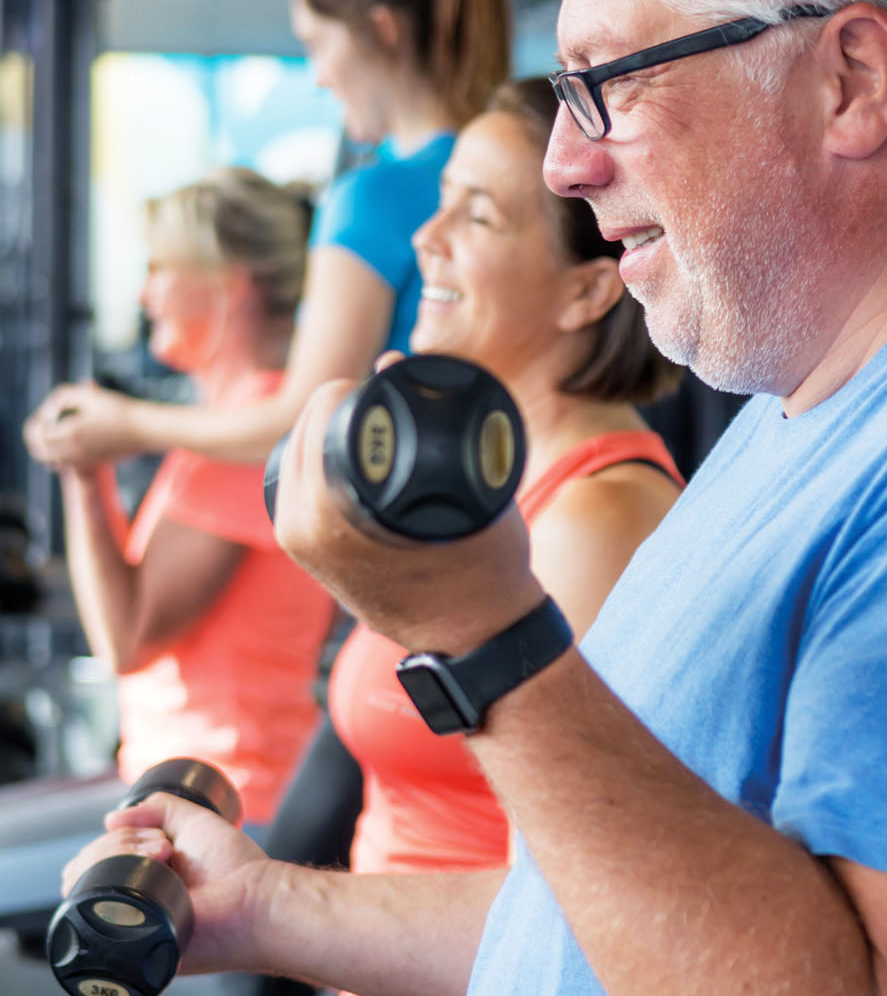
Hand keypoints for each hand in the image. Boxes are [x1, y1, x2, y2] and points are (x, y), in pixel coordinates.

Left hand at [24, 382, 142, 469]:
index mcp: (71, 432)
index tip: (46, 414)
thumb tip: (47, 414)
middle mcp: (74, 450)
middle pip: (41, 453)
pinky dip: (60, 457)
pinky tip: (67, 443)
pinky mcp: (92, 463)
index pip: (39, 434)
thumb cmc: (118, 409)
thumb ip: (60, 398)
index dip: (37, 423)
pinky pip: (66, 466)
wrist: (143, 430)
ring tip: (52, 435)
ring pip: (52, 462)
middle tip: (42, 427)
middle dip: (36, 440)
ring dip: (46, 450)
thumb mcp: (87, 394)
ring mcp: (83, 460)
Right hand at [60, 793, 271, 974]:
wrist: (258, 898)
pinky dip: (119, 869)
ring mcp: (126, 923)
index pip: (97, 858)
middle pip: (85, 868)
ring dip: (120, 852)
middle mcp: (130, 902)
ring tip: (164, 853)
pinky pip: (95, 904)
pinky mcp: (128, 940)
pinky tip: (153, 863)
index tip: (159, 837)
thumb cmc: (236, 868)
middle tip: (164, 847)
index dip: (118, 838)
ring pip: (86, 880)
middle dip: (120, 842)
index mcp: (141, 880)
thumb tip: (109, 819)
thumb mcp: (193, 822)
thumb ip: (158, 808)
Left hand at [273, 378, 542, 655]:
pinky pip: (297, 493)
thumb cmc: (484, 566)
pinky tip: (343, 454)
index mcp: (330, 515)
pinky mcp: (307, 560)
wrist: (477, 638)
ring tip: (362, 421)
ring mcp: (300, 551)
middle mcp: (303, 534)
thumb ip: (432, 415)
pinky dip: (317, 467)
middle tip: (369, 394)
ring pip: (294, 465)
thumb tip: (392, 357)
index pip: (317, 419)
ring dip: (320, 436)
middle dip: (329, 409)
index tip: (375, 379)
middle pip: (299, 437)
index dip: (344, 388)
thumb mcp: (472, 487)